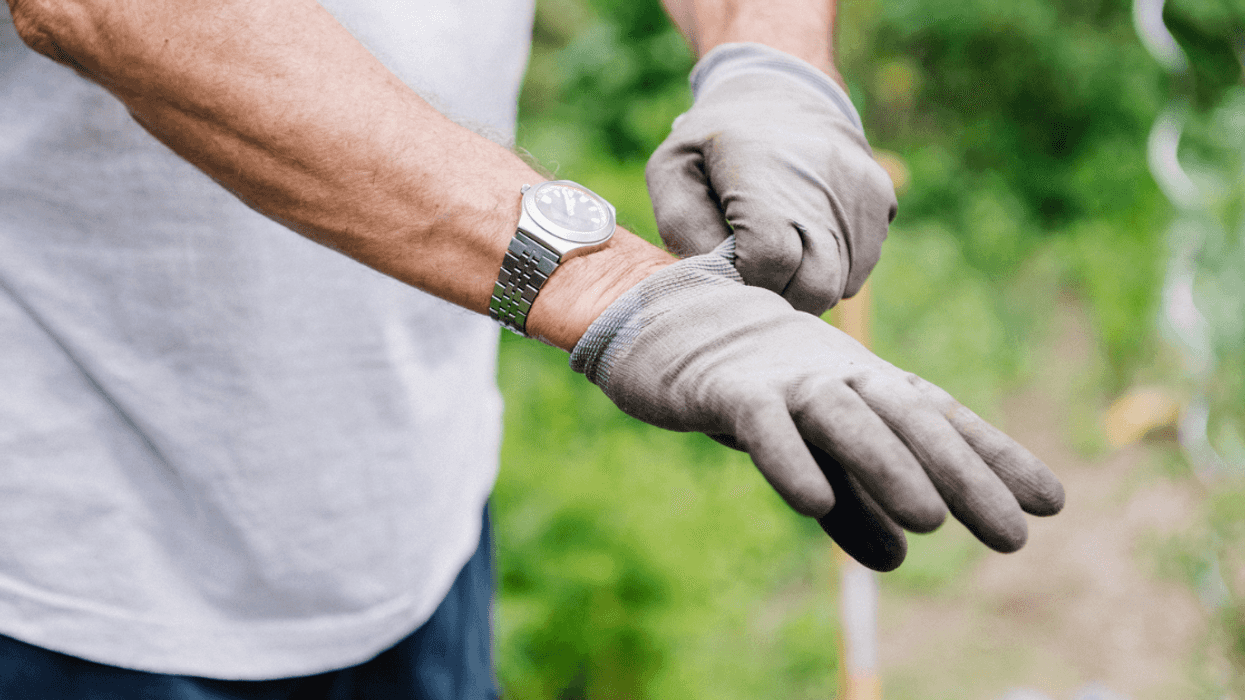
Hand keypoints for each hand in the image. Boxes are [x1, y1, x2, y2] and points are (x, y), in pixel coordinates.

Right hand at [571, 240, 1063, 569]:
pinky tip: (812, 503)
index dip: (993, 456)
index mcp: (866, 384)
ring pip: (846, 419)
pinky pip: (762, 424)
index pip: (940, 418)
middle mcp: (839, 375)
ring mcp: (785, 379)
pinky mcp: (728, 390)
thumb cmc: (757, 388)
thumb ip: (851, 501)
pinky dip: (787, 458)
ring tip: (930, 521)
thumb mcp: (812, 448)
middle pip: (909, 420)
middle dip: (963, 475)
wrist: (670, 321)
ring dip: (888, 466)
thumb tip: (896, 563)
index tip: (1050, 502)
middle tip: (1011, 533)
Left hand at [646, 43, 896, 315]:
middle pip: (814, 288)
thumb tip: (716, 277)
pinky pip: (860, 268)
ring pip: (840, 286)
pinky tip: (806, 237)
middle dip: (779, 296)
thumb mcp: (673, 168)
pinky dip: (832, 269)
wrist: (782, 89)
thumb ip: (683, 227)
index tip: (731, 266)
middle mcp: (823, 185)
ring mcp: (861, 195)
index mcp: (765, 174)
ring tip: (779, 251)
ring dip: (806, 285)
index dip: (746, 280)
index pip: (770, 263)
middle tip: (754, 274)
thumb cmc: (715, 140)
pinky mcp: (882, 201)